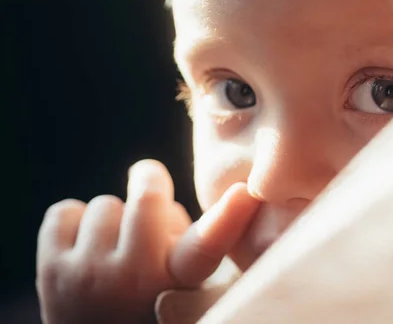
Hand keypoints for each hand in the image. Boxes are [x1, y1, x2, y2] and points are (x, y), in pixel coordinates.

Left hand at [36, 160, 259, 323]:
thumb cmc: (155, 306)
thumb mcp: (195, 287)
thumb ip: (200, 243)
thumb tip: (166, 202)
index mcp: (180, 285)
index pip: (207, 247)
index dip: (229, 216)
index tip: (244, 193)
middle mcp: (133, 280)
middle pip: (145, 197)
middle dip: (151, 182)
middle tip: (152, 188)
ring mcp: (87, 275)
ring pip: (105, 204)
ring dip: (115, 218)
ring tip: (118, 245)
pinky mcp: (51, 272)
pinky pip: (65, 212)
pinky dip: (76, 221)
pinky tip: (87, 246)